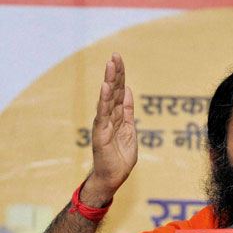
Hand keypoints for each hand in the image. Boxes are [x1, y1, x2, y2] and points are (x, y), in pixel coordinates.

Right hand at [82, 53, 136, 205]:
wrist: (113, 177)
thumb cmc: (121, 156)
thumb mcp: (130, 129)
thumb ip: (129, 111)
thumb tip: (129, 91)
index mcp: (118, 115)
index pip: (120, 91)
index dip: (121, 76)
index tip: (119, 59)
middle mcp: (109, 116)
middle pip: (114, 91)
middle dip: (115, 73)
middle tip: (116, 55)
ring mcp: (104, 123)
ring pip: (108, 98)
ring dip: (110, 81)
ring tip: (110, 65)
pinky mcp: (101, 132)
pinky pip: (103, 113)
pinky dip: (105, 99)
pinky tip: (106, 86)